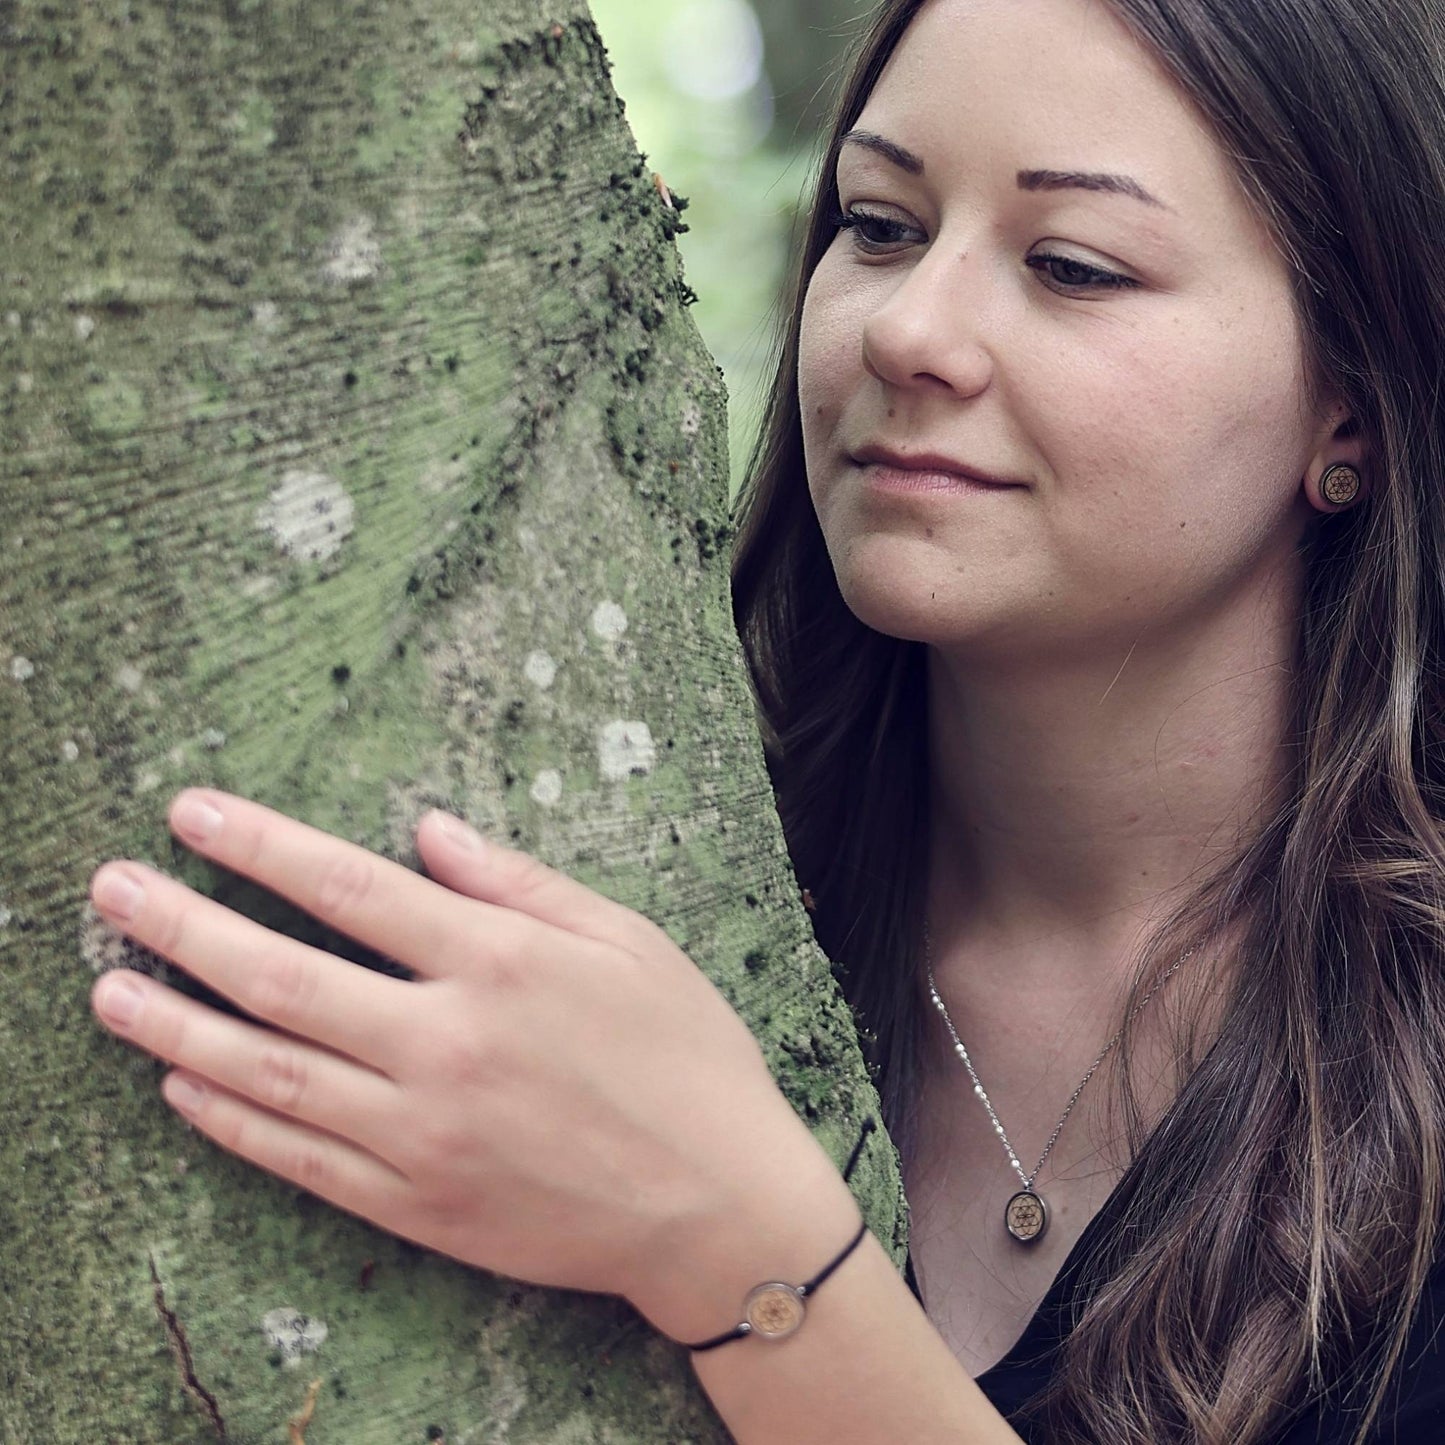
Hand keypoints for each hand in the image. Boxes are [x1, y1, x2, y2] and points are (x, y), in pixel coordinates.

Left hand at [88, 790, 853, 1337]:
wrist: (717, 1205)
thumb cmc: (686, 1058)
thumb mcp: (626, 942)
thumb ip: (519, 883)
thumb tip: (427, 832)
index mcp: (499, 962)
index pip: (348, 886)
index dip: (259, 844)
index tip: (193, 813)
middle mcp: (446, 1043)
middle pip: (281, 976)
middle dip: (183, 926)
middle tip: (112, 890)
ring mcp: (422, 1132)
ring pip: (268, 1072)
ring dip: (176, 1028)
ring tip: (110, 990)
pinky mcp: (417, 1203)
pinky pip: (299, 1159)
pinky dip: (230, 1122)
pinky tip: (179, 1090)